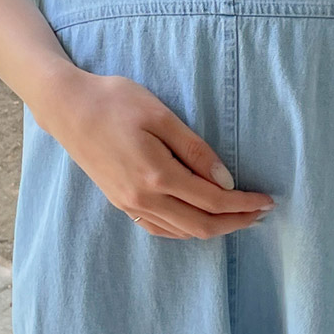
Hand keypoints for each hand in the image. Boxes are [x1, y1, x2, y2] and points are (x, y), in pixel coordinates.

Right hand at [48, 67, 275, 238]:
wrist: (66, 107)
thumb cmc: (114, 101)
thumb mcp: (160, 116)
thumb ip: (195, 150)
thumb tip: (225, 182)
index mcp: (156, 175)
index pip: (212, 201)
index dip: (244, 205)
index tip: (267, 201)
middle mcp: (142, 198)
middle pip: (200, 225)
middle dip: (236, 222)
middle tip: (261, 213)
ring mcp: (129, 205)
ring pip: (180, 232)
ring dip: (213, 228)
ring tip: (238, 217)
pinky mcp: (120, 203)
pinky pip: (160, 229)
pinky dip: (186, 230)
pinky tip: (198, 220)